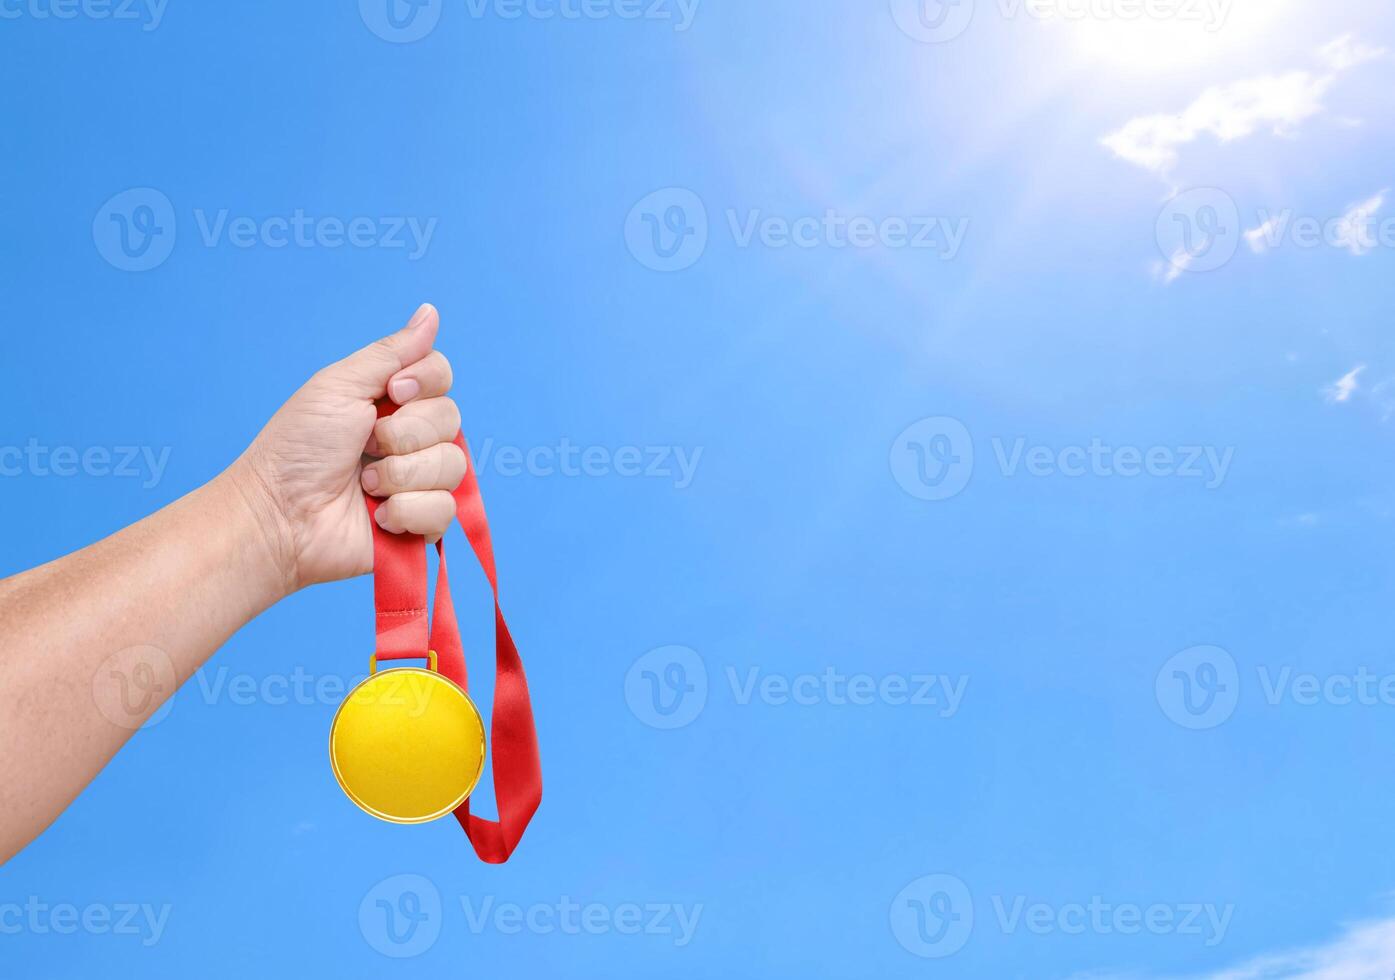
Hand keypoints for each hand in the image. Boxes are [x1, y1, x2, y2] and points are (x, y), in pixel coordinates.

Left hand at [229, 304, 467, 591]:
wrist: (280, 515)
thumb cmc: (298, 449)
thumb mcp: (340, 385)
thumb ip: (392, 352)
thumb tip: (430, 311)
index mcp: (394, 402)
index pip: (442, 376)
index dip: (424, 382)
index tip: (391, 392)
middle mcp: (412, 439)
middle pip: (451, 419)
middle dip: (404, 434)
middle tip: (365, 444)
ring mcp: (420, 481)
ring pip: (452, 465)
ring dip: (400, 475)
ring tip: (365, 483)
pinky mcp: (423, 523)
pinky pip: (445, 509)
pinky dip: (406, 510)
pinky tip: (377, 515)